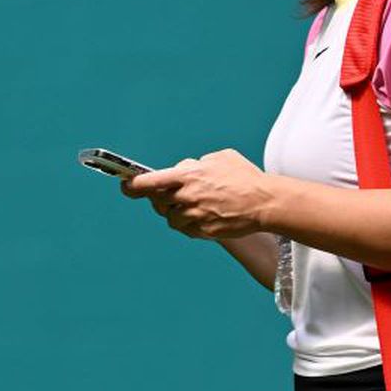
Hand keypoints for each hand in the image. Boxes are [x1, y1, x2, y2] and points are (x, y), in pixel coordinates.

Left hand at [120, 150, 269, 239]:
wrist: (264, 203)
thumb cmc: (245, 177)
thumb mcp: (220, 157)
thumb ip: (198, 163)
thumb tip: (187, 169)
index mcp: (187, 177)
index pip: (148, 183)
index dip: (132, 186)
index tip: (125, 186)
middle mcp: (186, 198)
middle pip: (158, 203)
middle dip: (160, 199)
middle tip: (167, 196)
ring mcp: (194, 217)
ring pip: (171, 219)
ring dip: (176, 213)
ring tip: (192, 206)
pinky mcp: (203, 232)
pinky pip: (187, 230)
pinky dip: (189, 225)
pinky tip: (203, 217)